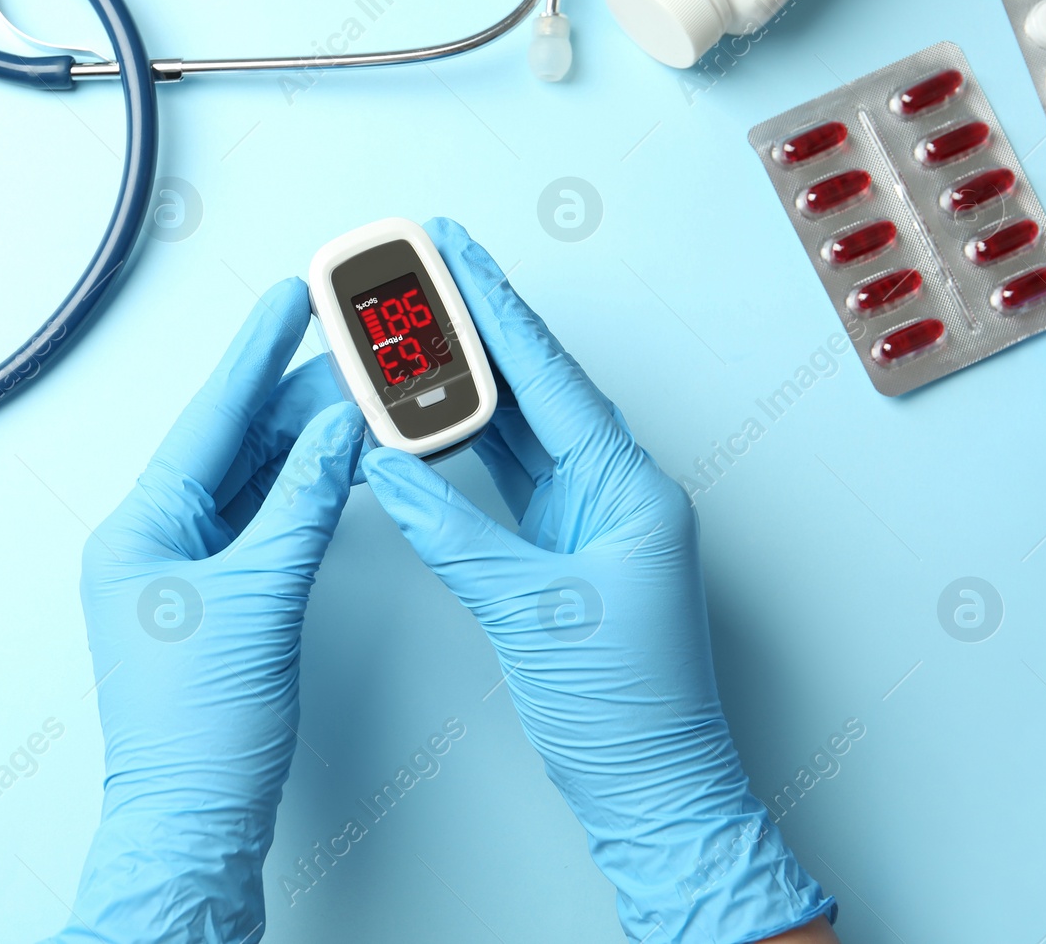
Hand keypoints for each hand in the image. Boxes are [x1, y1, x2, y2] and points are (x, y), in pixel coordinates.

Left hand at [46, 279, 363, 943]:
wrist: (193, 819)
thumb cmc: (199, 730)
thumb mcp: (258, 599)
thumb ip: (303, 506)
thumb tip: (335, 433)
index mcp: (139, 530)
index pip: (208, 421)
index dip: (253, 356)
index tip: (287, 300)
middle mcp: (154, 542)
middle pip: (233, 446)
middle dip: (291, 396)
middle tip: (344, 345)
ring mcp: (185, 573)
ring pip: (252, 484)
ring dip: (303, 443)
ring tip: (355, 393)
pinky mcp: (218, 602)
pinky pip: (262, 525)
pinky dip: (302, 496)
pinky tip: (337, 467)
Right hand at [362, 219, 833, 943]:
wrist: (653, 789)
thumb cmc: (628, 711)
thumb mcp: (534, 611)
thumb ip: (454, 535)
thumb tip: (392, 470)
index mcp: (631, 491)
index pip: (551, 381)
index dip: (497, 312)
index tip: (455, 256)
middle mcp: (615, 493)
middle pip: (536, 389)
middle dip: (479, 327)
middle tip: (428, 269)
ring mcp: (589, 521)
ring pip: (520, 429)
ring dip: (469, 380)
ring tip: (419, 325)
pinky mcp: (562, 552)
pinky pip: (511, 478)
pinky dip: (468, 445)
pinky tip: (432, 414)